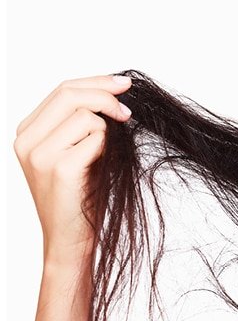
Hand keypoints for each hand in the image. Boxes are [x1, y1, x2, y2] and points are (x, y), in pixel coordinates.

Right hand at [14, 74, 131, 261]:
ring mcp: (40, 155)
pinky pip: (96, 138)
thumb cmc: (79, 194)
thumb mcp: (74, 151)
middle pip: (70, 94)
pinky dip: (107, 148)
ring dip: (107, 132)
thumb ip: (81, 121)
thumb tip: (115, 90)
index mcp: (27, 133)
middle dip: (106, 95)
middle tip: (128, 112)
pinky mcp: (59, 168)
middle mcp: (26, 141)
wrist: (70, 238)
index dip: (96, 82)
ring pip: (86, 117)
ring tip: (103, 157)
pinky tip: (100, 167)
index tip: (123, 83)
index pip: (62, 90)